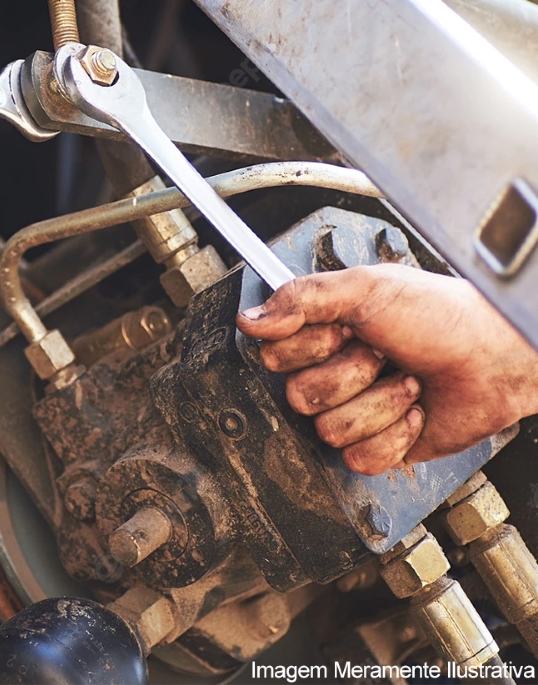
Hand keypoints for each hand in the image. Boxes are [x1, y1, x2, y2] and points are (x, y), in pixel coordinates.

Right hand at [236, 264, 537, 475]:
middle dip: (349, 374)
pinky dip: (393, 435)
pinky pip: (357, 458)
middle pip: (297, 396)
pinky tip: (413, 411)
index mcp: (320, 332)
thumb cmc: (441, 315)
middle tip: (380, 353)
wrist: (496, 359)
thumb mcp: (366, 287)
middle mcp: (330, 371)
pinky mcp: (377, 447)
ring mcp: (353, 411)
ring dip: (378, 404)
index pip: (273, 356)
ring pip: (328, 430)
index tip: (342, 329)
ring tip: (405, 380)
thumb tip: (249, 320)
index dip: (308, 347)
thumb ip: (301, 298)